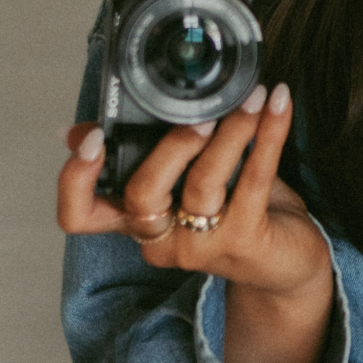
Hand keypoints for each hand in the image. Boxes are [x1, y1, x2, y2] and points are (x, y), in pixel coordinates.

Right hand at [58, 85, 335, 362]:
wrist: (287, 264)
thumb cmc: (231, 212)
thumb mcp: (179, 183)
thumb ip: (142, 153)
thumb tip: (79, 128)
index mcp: (137, 220)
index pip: (80, 215)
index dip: (75, 180)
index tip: (92, 136)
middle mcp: (161, 238)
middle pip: (142, 194)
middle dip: (169, 148)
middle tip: (201, 114)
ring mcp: (201, 244)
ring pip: (204, 181)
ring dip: (231, 131)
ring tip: (251, 98)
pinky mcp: (244, 240)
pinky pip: (254, 179)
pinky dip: (268, 135)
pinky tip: (278, 105)